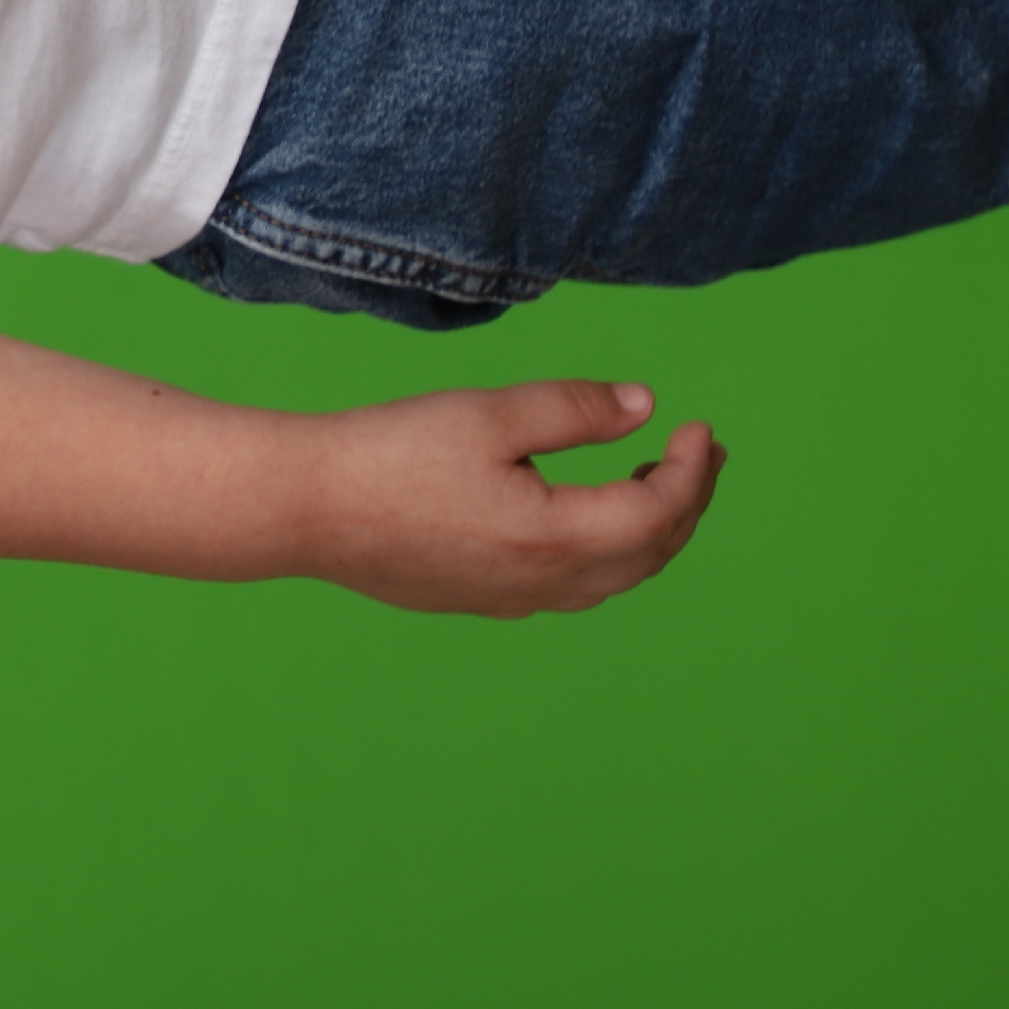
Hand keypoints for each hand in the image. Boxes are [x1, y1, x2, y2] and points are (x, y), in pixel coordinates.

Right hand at [299, 380, 724, 614]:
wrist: (306, 508)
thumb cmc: (391, 454)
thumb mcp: (488, 414)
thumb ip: (572, 409)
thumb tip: (643, 407)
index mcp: (557, 537)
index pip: (659, 512)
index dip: (692, 471)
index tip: (700, 428)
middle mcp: (545, 583)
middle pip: (649, 554)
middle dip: (685, 503)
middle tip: (702, 457)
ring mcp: (512, 600)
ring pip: (612, 578)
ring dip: (648, 532)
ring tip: (653, 485)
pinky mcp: (480, 600)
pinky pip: (570, 587)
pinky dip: (604, 552)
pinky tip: (582, 521)